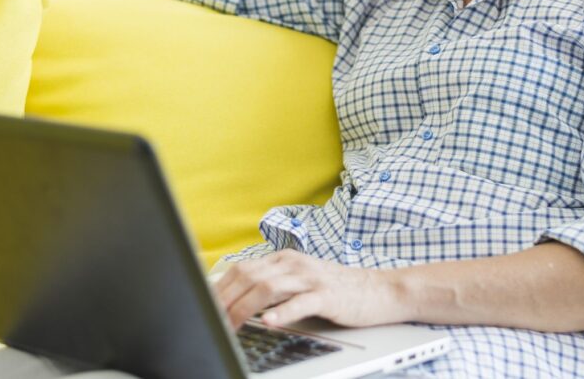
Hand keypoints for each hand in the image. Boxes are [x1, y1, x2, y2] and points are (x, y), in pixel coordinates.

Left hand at [213, 249, 403, 329]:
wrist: (378, 290)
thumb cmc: (338, 290)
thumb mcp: (300, 281)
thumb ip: (274, 286)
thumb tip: (239, 300)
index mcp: (284, 259)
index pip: (242, 269)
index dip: (220, 288)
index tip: (205, 305)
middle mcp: (294, 263)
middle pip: (249, 276)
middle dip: (225, 299)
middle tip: (211, 319)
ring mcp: (310, 278)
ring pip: (268, 288)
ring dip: (244, 308)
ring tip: (230, 325)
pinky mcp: (327, 295)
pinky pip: (300, 302)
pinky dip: (281, 312)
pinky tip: (268, 321)